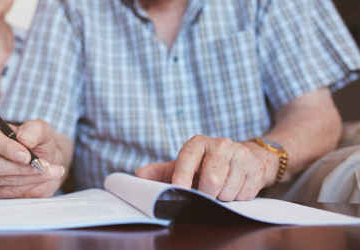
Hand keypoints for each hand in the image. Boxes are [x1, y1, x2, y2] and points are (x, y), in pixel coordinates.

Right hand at [0, 119, 66, 198]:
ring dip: (31, 177)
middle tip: (44, 166)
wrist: (45, 159)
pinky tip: (42, 179)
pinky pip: (9, 192)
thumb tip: (24, 138)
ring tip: (51, 171)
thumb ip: (34, 130)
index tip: (27, 155)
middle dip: (22, 167)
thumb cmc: (38, 142)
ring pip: (3, 181)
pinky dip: (30, 186)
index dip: (6, 148)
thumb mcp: (41, 130)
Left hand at [136, 135, 277, 200]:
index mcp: (198, 143)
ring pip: (228, 190)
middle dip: (206, 194)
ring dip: (222, 197)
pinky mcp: (256, 168)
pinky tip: (235, 187)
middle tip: (205, 194)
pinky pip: (243, 194)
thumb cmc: (207, 164)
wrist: (246, 157)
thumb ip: (161, 172)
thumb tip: (138, 176)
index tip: (178, 190)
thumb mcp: (184, 165)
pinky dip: (237, 198)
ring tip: (220, 189)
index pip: (187, 159)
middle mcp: (220, 145)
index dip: (182, 176)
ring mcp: (241, 155)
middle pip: (211, 180)